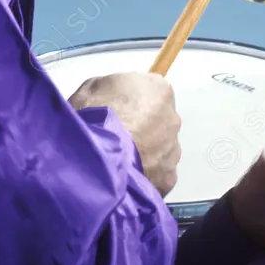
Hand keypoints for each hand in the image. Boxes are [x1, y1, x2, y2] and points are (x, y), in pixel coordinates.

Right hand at [68, 72, 180, 196]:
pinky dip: (147, 175)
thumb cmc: (92, 116)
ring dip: (147, 152)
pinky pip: (159, 174)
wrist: (92, 156)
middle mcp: (172, 119)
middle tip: (119, 136)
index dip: (134, 102)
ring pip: (162, 149)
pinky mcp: (167, 178)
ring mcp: (172, 150)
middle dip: (145, 127)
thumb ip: (117, 90)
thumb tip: (118, 98)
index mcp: (159, 90)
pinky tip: (128, 178)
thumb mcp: (95, 86)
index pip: (153, 92)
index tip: (119, 110)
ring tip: (122, 161)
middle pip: (161, 121)